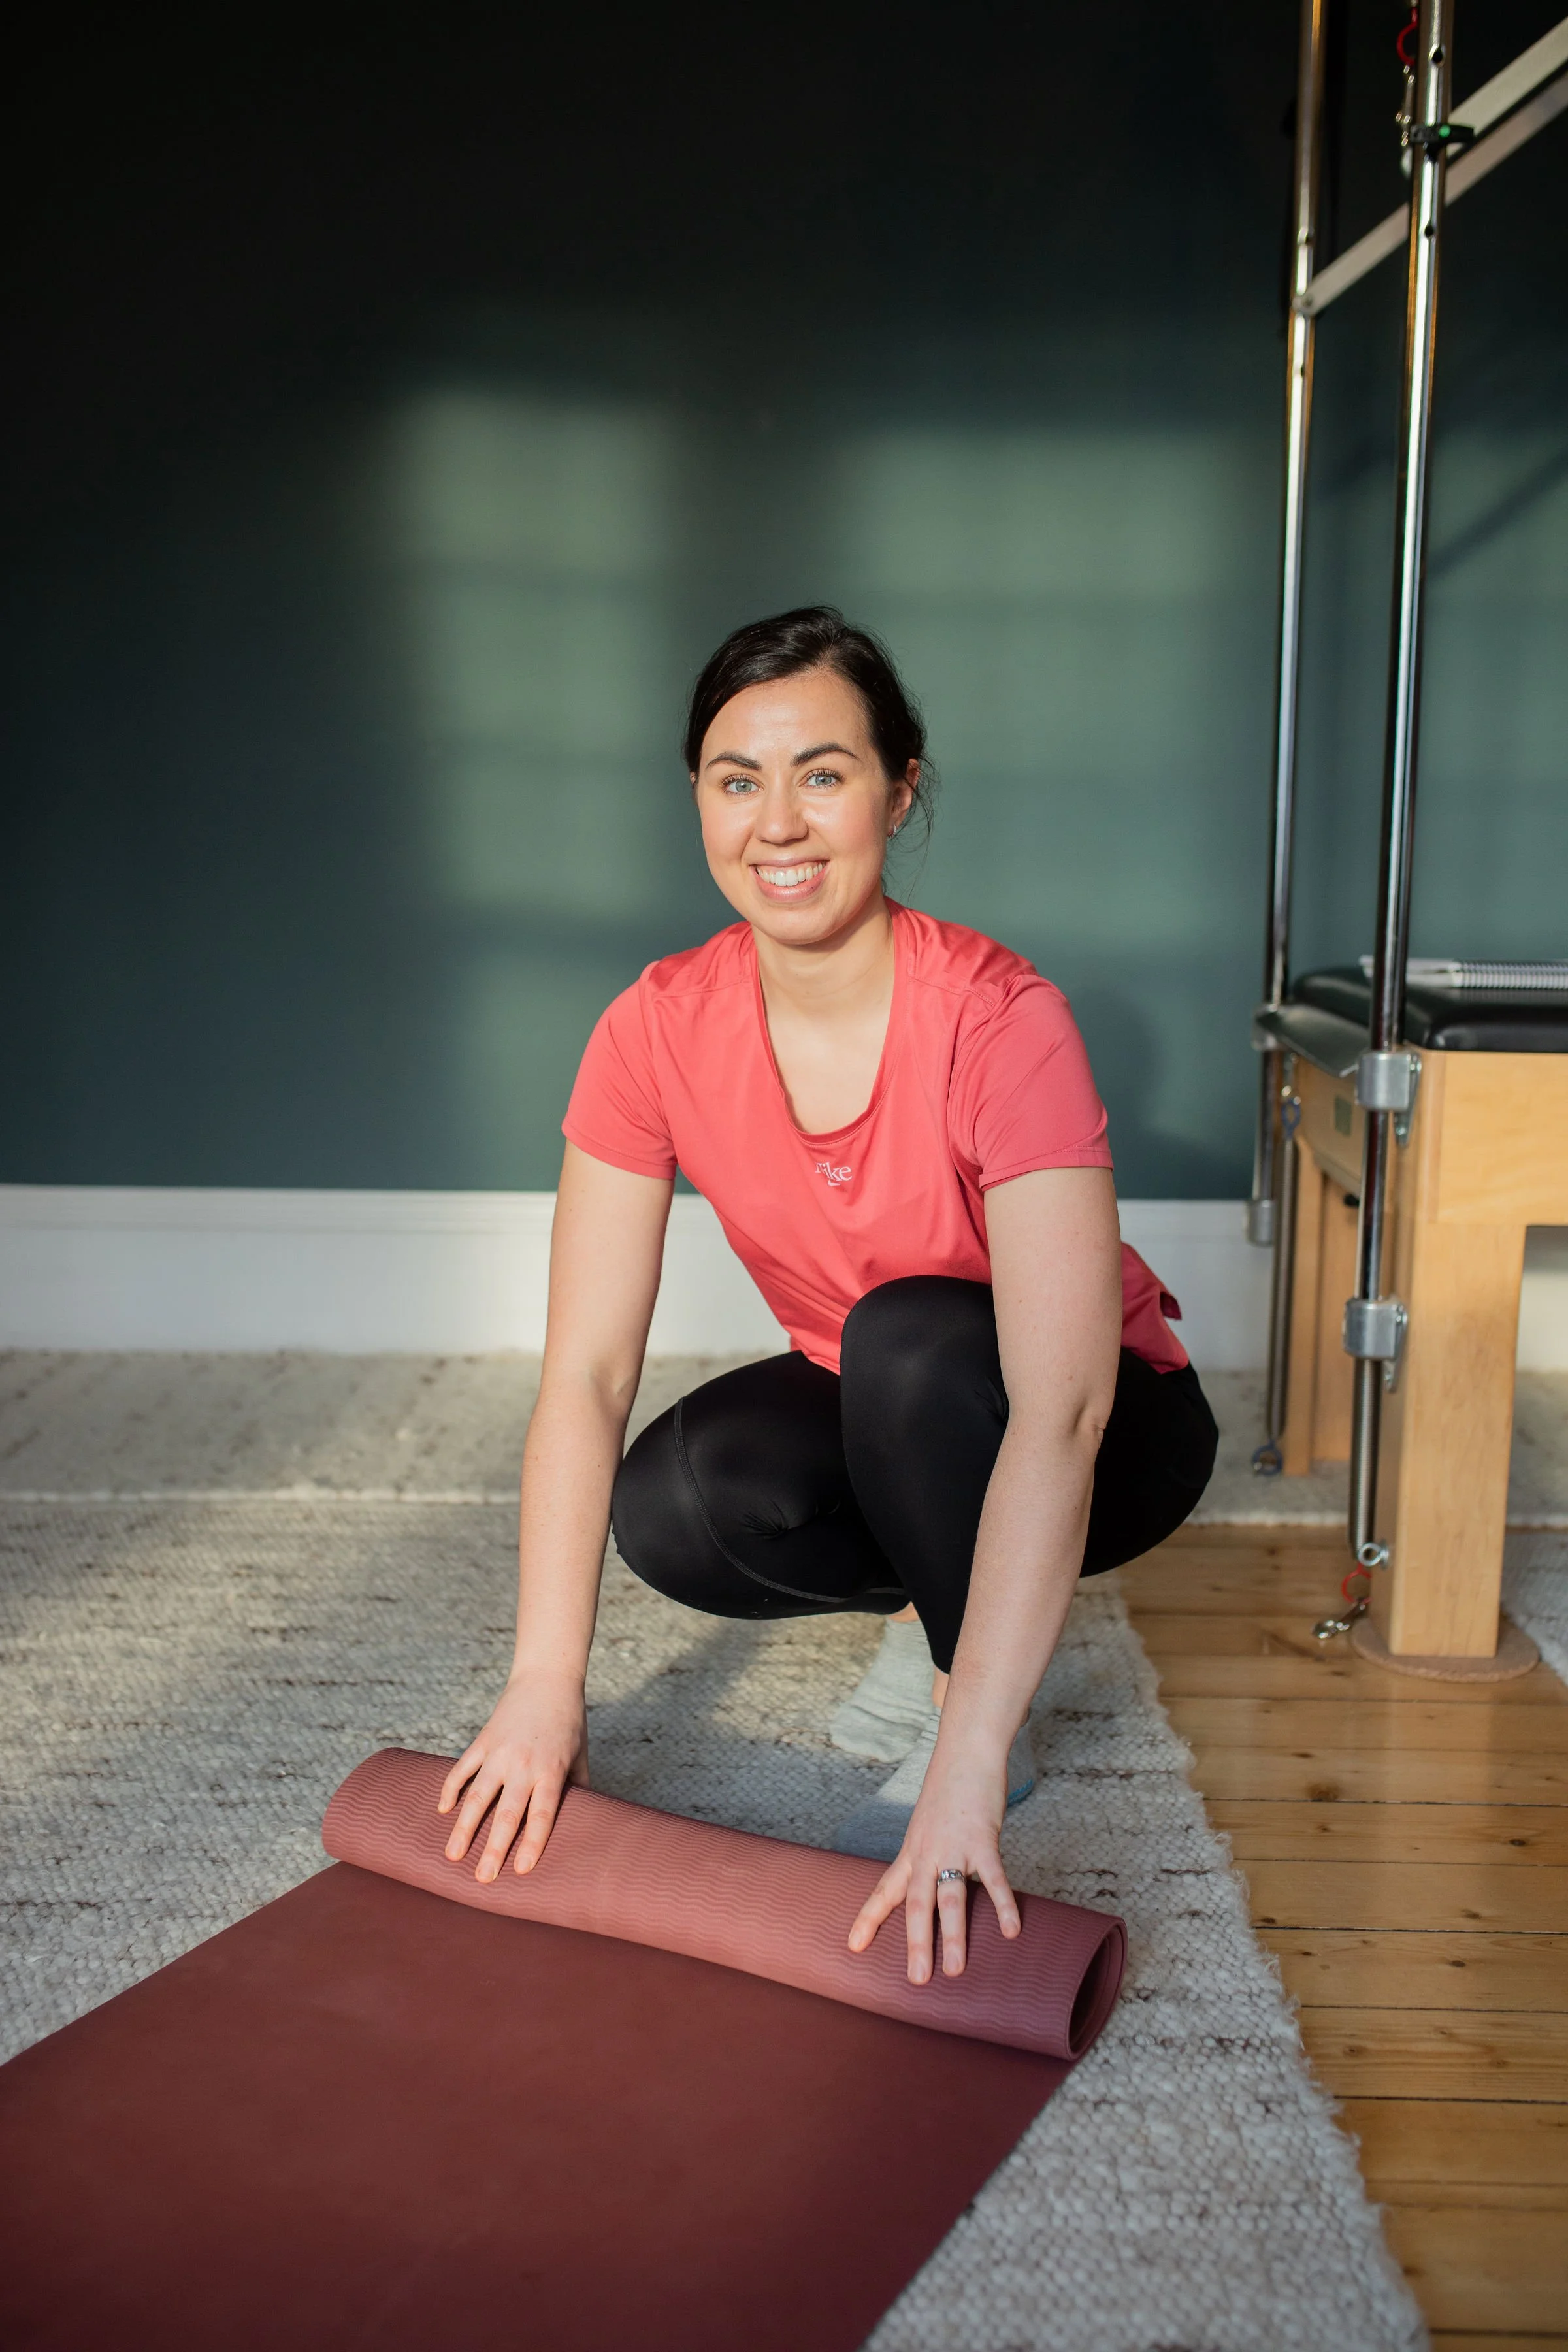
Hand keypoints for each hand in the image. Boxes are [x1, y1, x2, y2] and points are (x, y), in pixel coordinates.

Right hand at [436, 1670, 588, 1882]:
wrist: (546, 1679)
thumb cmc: (569, 1722)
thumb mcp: (580, 1755)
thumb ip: (579, 1788)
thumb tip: (584, 1821)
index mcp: (551, 1771)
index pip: (542, 1815)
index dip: (532, 1843)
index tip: (522, 1871)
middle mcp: (524, 1765)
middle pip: (507, 1814)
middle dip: (494, 1849)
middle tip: (482, 1879)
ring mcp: (499, 1752)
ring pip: (477, 1796)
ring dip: (464, 1828)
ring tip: (452, 1855)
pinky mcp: (483, 1740)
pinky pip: (462, 1768)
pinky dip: (451, 1789)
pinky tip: (443, 1811)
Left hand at [846, 1735, 1020, 1983]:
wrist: (965, 1752)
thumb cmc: (948, 1789)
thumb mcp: (927, 1824)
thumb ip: (927, 1855)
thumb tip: (932, 1883)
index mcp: (912, 1851)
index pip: (886, 1889)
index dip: (869, 1918)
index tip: (853, 1946)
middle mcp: (927, 1852)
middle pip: (918, 1903)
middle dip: (917, 1943)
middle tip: (916, 1980)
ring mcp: (954, 1846)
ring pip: (951, 1897)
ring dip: (955, 1935)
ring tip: (957, 1970)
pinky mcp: (982, 1839)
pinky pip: (994, 1878)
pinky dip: (1003, 1904)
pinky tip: (1010, 1930)